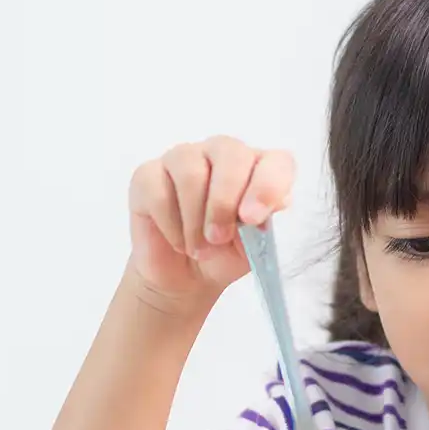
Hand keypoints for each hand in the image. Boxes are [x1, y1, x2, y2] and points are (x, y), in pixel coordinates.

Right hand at [127, 137, 294, 314]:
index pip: (276, 161)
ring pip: (191, 171)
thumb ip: (264, 223)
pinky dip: (170, 224)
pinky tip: (177, 240)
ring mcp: (183, 159)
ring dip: (195, 218)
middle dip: (224, 201)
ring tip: (198, 248)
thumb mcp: (252, 249)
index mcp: (257, 168)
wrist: (184, 276)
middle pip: (230, 153)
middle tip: (219, 238)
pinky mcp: (148, 174)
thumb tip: (279, 201)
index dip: (267, 185)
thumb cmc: (223, 254)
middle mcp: (222, 154)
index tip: (254, 218)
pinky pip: (158, 189)